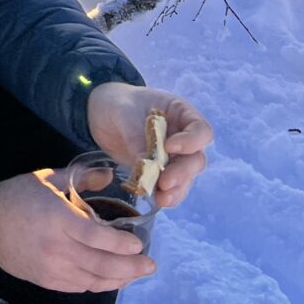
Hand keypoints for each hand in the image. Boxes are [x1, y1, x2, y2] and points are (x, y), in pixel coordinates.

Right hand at [0, 168, 155, 291]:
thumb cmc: (18, 196)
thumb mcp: (49, 179)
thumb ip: (80, 178)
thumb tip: (109, 174)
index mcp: (58, 219)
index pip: (97, 238)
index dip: (121, 244)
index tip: (139, 243)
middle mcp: (58, 248)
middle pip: (102, 265)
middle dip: (131, 268)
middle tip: (150, 265)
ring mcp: (52, 268)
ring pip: (94, 281)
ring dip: (120, 280)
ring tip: (136, 274)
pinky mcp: (46, 281)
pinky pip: (80, 287)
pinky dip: (99, 284)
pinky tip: (111, 279)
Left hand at [87, 82, 213, 206]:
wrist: (102, 113)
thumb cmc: (118, 103)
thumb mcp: (125, 113)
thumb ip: (137, 137)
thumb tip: (146, 166)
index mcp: (180, 113)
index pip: (201, 130)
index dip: (191, 142)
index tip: (169, 147)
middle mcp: (183, 137)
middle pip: (195, 159)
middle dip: (182, 172)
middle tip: (165, 182)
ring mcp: (173, 156)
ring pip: (186, 177)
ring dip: (176, 189)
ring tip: (161, 198)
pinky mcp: (160, 172)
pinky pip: (171, 187)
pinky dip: (166, 195)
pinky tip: (157, 200)